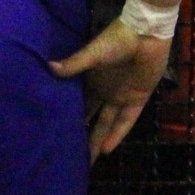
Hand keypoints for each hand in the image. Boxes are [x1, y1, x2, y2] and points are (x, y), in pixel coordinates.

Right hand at [48, 18, 173, 159]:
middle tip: (69, 155)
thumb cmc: (118, 40)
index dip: (68, 117)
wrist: (147, 33)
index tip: (54, 133)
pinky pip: (126, 121)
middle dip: (81, 135)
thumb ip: (74, 64)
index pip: (78, 103)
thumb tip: (48, 67)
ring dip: (98, 140)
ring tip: (87, 161)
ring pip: (107, 124)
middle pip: (91, 118)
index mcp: (91, 79)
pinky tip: (106, 150)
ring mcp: (121, 97)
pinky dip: (117, 135)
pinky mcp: (137, 100)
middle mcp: (104, 92)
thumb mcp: (94, 53)